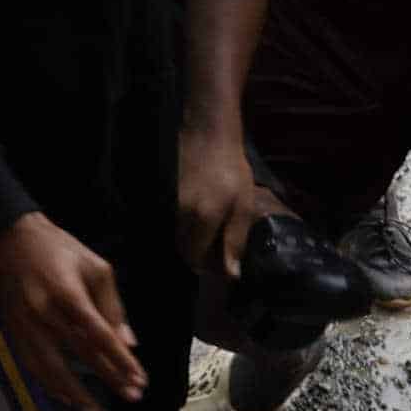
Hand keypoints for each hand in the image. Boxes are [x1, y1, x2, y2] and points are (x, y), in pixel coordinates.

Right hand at [0, 212, 142, 410]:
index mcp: (67, 292)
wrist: (13, 239)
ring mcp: (25, 324)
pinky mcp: (13, 330)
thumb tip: (129, 343)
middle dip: (108, 377)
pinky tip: (66, 398)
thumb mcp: (96, 267)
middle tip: (131, 397)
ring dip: (76, 393)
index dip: (120, 359)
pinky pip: (31, 365)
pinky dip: (49, 385)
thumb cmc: (61, 249)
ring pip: (52, 367)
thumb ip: (112, 306)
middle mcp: (44, 312)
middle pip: (80, 354)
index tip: (139, 379)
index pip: (98, 334)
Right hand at [178, 128, 271, 275]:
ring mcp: (171, 206)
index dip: (209, 268)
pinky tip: (203, 219)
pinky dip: (188, 228)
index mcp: (203, 219)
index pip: (197, 259)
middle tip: (220, 253)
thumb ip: (235, 241)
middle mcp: (182, 216)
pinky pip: (175, 223)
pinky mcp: (167, 198)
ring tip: (214, 235)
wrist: (207, 136)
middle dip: (200, 257)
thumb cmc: (231, 170)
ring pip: (179, 237)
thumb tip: (231, 274)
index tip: (223, 266)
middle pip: (184, 251)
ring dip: (194, 243)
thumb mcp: (243, 206)